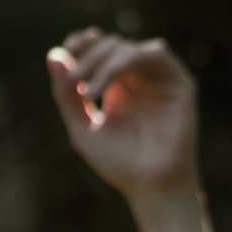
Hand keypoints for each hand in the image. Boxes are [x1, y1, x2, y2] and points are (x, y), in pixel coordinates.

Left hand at [47, 28, 197, 198]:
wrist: (152, 187)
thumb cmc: (120, 165)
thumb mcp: (83, 130)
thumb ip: (66, 97)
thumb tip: (52, 56)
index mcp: (118, 87)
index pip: (101, 51)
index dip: (84, 44)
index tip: (67, 50)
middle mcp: (139, 79)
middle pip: (112, 46)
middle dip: (89, 57)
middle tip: (73, 79)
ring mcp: (159, 80)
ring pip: (130, 48)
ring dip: (104, 60)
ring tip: (87, 90)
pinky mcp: (179, 83)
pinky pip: (156, 53)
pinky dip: (129, 58)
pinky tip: (110, 78)